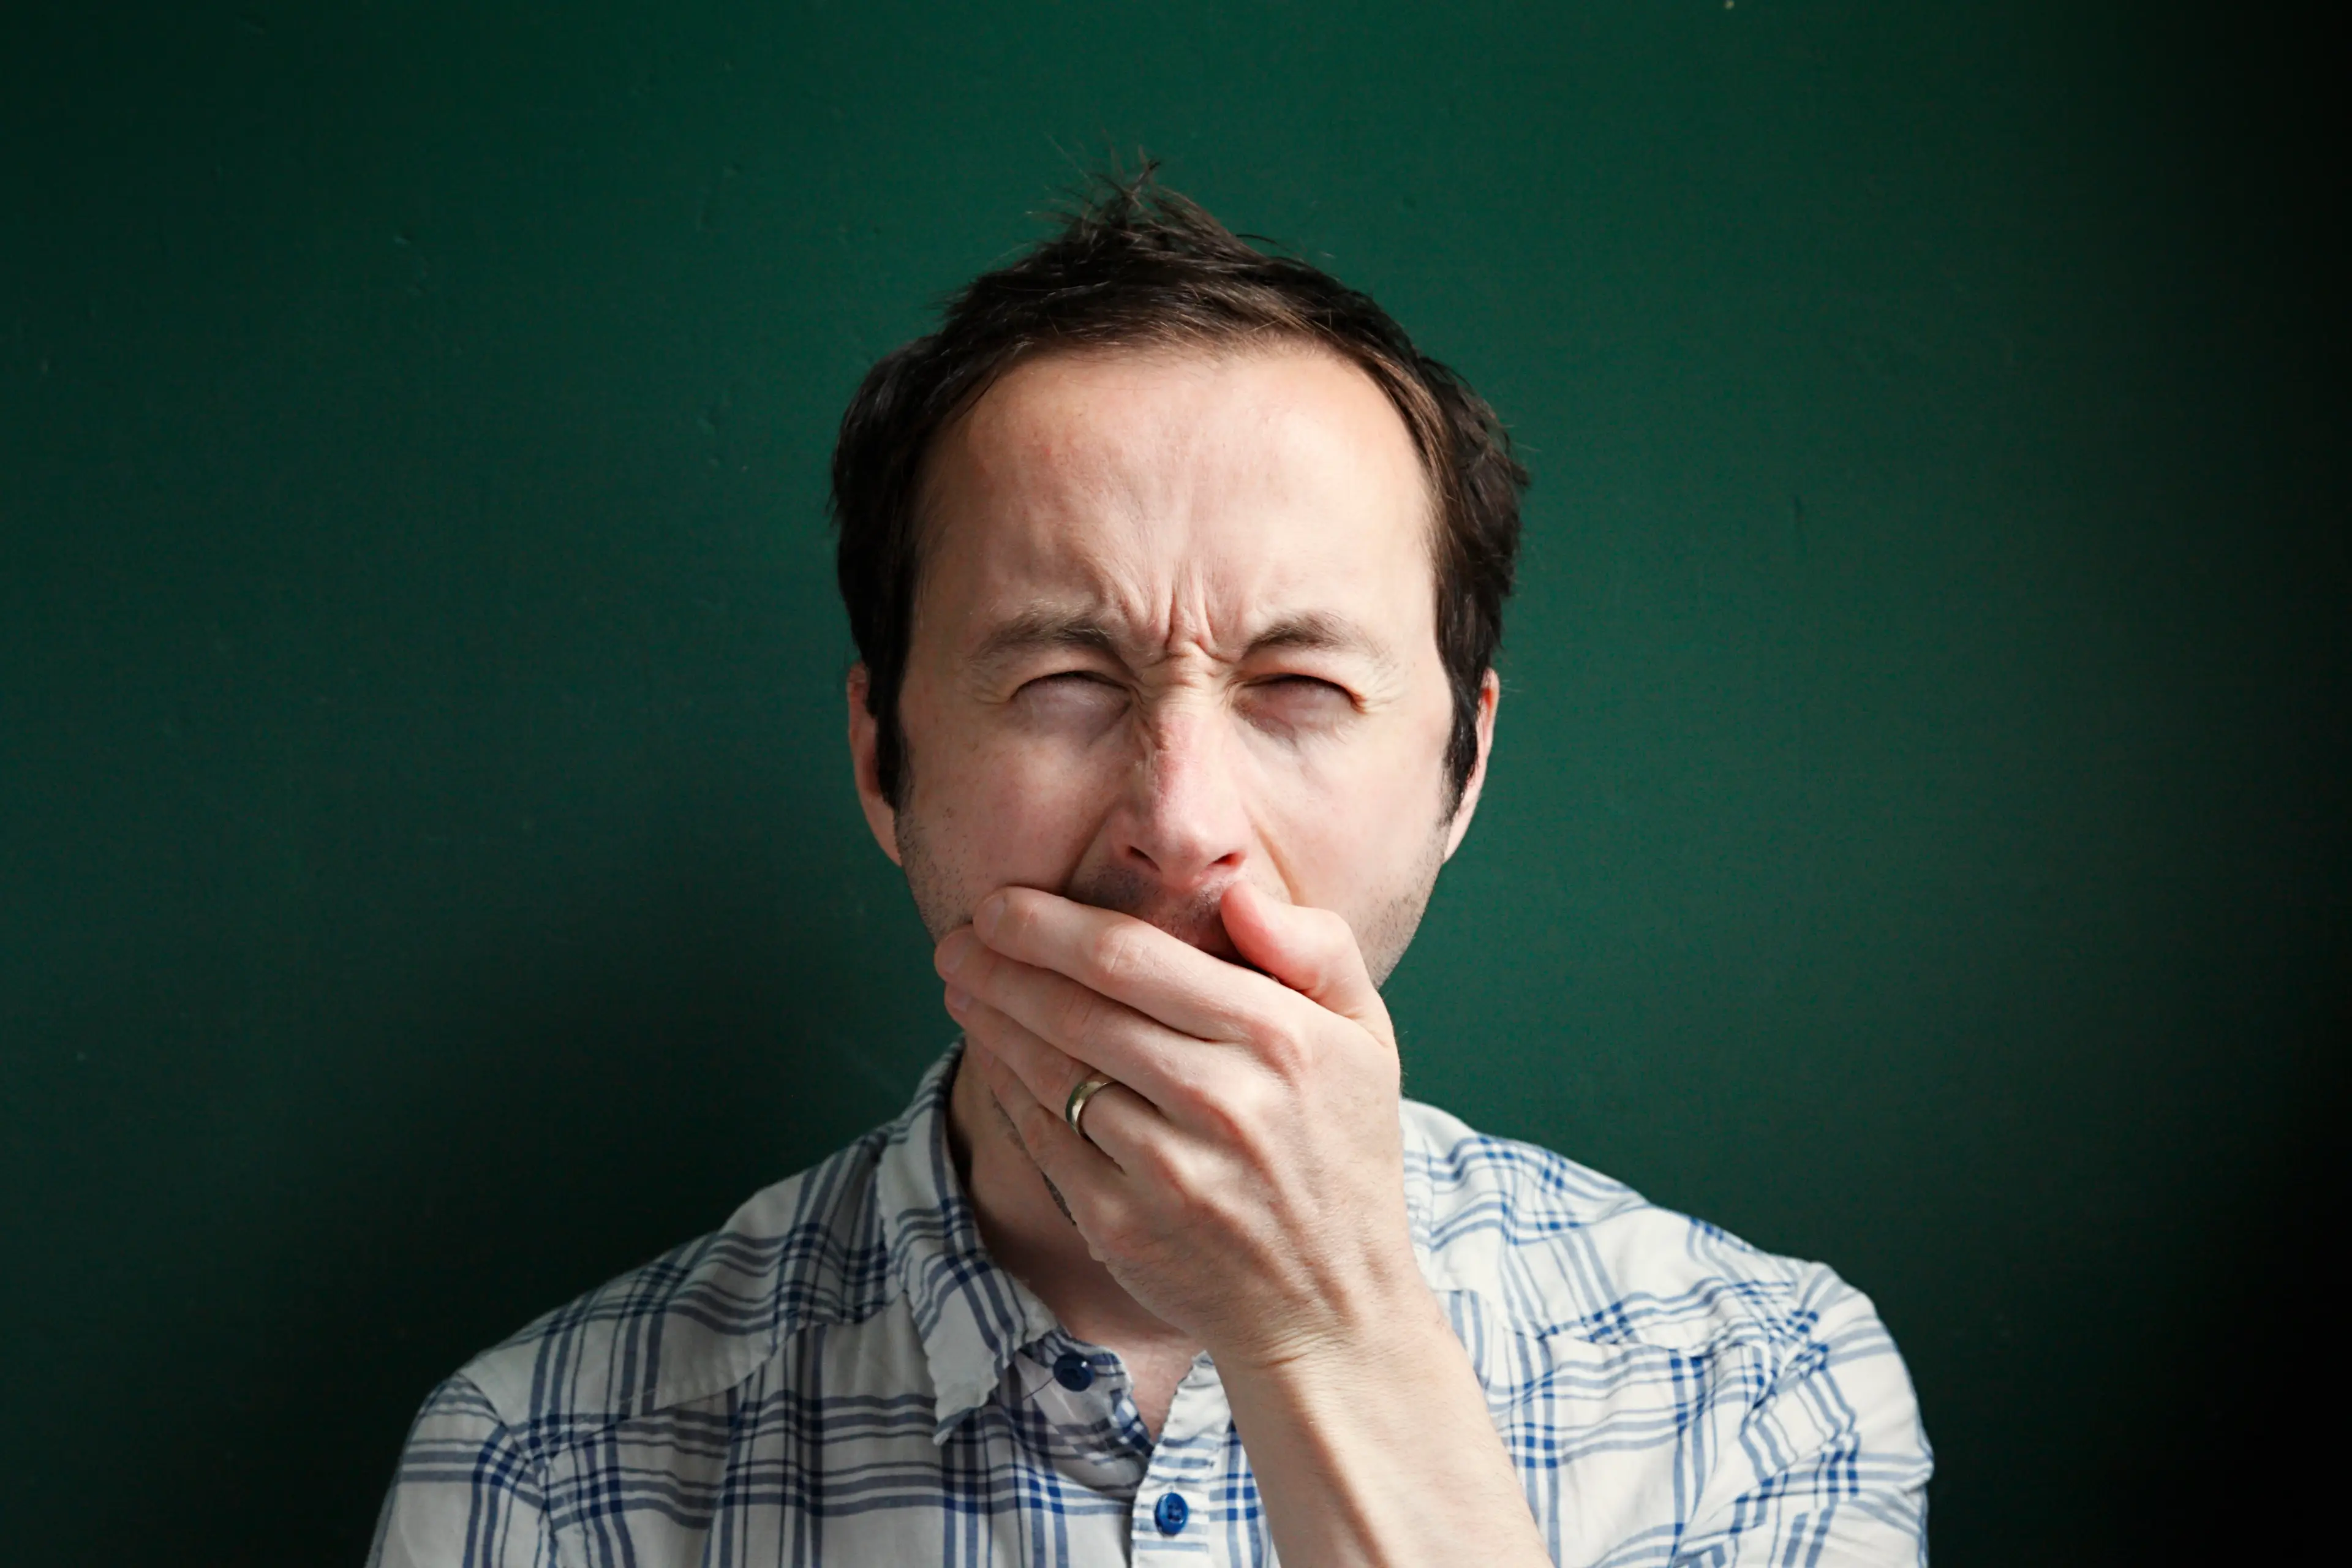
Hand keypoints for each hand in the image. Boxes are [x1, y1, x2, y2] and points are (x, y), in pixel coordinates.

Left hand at [934, 882, 1429, 1373]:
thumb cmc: (1342, 1151)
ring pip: (1051, 1072)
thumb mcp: (1366, 1035)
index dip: (1048, 925)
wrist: (1334, 1305)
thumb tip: (1237, 892)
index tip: (998, 904)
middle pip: (1076, 1009)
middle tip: (954, 940)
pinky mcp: (1125, 1225)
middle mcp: (1223, 1099)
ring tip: (961, 986)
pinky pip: (1045, 1141)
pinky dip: (1009, 1092)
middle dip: (999, 965)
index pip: (1132, 957)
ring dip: (991, 1021)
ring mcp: (1170, 1168)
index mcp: (1278, 1037)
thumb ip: (1314, 946)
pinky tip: (993, 1058)